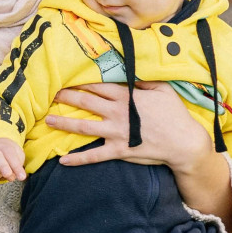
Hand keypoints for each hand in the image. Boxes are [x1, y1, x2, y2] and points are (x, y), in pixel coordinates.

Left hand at [46, 82, 231, 218]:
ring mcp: (116, 133)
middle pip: (86, 102)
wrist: (183, 142)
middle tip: (50, 94)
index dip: (81, 82)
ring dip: (64, 123)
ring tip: (48, 120)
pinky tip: (63, 160)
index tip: (67, 78)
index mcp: (126, 97)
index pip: (98, 86)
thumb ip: (144, 81)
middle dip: (66, 97)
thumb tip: (131, 72)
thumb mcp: (163, 90)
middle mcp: (117, 113)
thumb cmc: (175, 114)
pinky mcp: (118, 151)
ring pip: (83, 126)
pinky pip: (94, 156)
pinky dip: (78, 159)